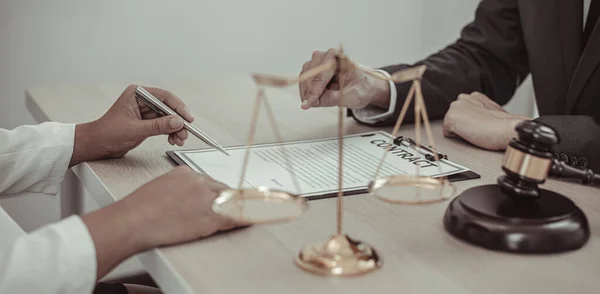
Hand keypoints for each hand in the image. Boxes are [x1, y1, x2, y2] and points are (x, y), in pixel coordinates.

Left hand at [70, 85, 193, 165]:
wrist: (97, 145)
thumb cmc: (107, 133)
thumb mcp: (135, 130)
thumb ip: (158, 126)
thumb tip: (178, 122)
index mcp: (137, 94)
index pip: (164, 97)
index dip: (178, 107)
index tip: (187, 118)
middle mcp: (142, 100)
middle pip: (168, 108)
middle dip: (178, 121)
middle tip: (185, 132)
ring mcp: (145, 112)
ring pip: (168, 118)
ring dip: (175, 129)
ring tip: (179, 139)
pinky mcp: (146, 122)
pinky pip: (164, 125)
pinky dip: (170, 133)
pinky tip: (172, 140)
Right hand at [82, 166, 240, 278]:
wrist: (133, 221)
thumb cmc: (138, 209)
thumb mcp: (159, 189)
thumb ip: (177, 191)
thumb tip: (184, 200)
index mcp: (185, 173)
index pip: (208, 181)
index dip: (214, 194)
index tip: (218, 199)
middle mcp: (198, 182)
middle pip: (221, 190)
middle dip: (225, 201)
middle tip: (230, 209)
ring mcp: (206, 198)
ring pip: (230, 202)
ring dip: (236, 209)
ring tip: (245, 214)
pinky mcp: (210, 216)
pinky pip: (234, 217)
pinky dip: (244, 219)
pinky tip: (250, 221)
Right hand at [298, 49, 390, 109]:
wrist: (366, 86)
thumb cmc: (362, 88)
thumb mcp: (351, 96)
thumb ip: (332, 98)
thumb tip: (314, 102)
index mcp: (340, 58)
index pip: (321, 75)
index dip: (313, 92)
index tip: (307, 105)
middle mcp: (328, 56)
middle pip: (310, 73)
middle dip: (309, 91)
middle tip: (311, 105)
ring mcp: (320, 61)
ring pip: (305, 76)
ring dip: (307, 91)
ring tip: (316, 102)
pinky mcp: (315, 68)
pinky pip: (305, 79)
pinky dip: (307, 90)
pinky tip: (315, 98)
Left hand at [442, 92, 529, 149]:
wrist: (505, 129)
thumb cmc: (503, 125)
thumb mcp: (493, 112)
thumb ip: (481, 111)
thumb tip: (477, 119)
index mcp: (474, 96)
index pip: (463, 110)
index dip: (470, 121)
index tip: (479, 125)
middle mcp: (463, 99)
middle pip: (454, 117)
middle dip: (462, 124)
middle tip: (477, 129)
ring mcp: (456, 108)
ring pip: (450, 124)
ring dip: (459, 130)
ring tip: (474, 132)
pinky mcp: (450, 118)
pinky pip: (447, 133)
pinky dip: (456, 137)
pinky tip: (469, 135)